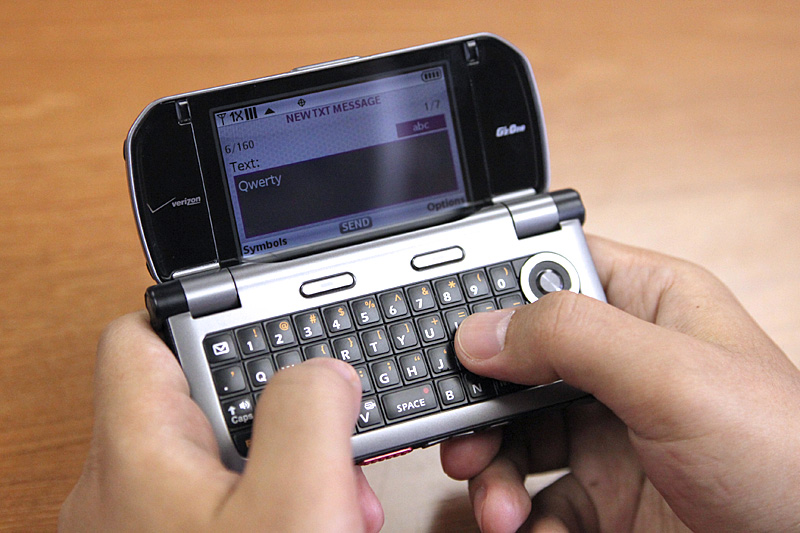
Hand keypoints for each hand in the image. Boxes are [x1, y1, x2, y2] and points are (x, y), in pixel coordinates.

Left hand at [60, 312, 383, 531]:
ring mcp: (154, 527)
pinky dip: (283, 502)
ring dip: (293, 461)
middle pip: (199, 396)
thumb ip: (310, 412)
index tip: (268, 319)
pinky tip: (325, 525)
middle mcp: (130, 487)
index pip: (141, 337)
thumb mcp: (296, 507)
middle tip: (328, 431)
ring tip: (338, 493)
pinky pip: (233, 501)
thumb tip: (323, 371)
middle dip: (281, 407)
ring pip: (227, 453)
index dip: (205, 315)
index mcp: (136, 455)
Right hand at [441, 236, 799, 531]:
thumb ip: (574, 338)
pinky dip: (522, 517)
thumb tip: (482, 330)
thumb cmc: (789, 457)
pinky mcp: (611, 495)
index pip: (549, 274)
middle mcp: (625, 365)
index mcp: (648, 307)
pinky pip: (542, 500)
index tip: (455, 334)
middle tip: (460, 434)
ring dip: (494, 470)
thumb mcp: (674, 379)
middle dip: (482, 403)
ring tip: (496, 505)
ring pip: (519, 437)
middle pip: (520, 365)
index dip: (496, 296)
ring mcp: (614, 432)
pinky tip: (528, 529)